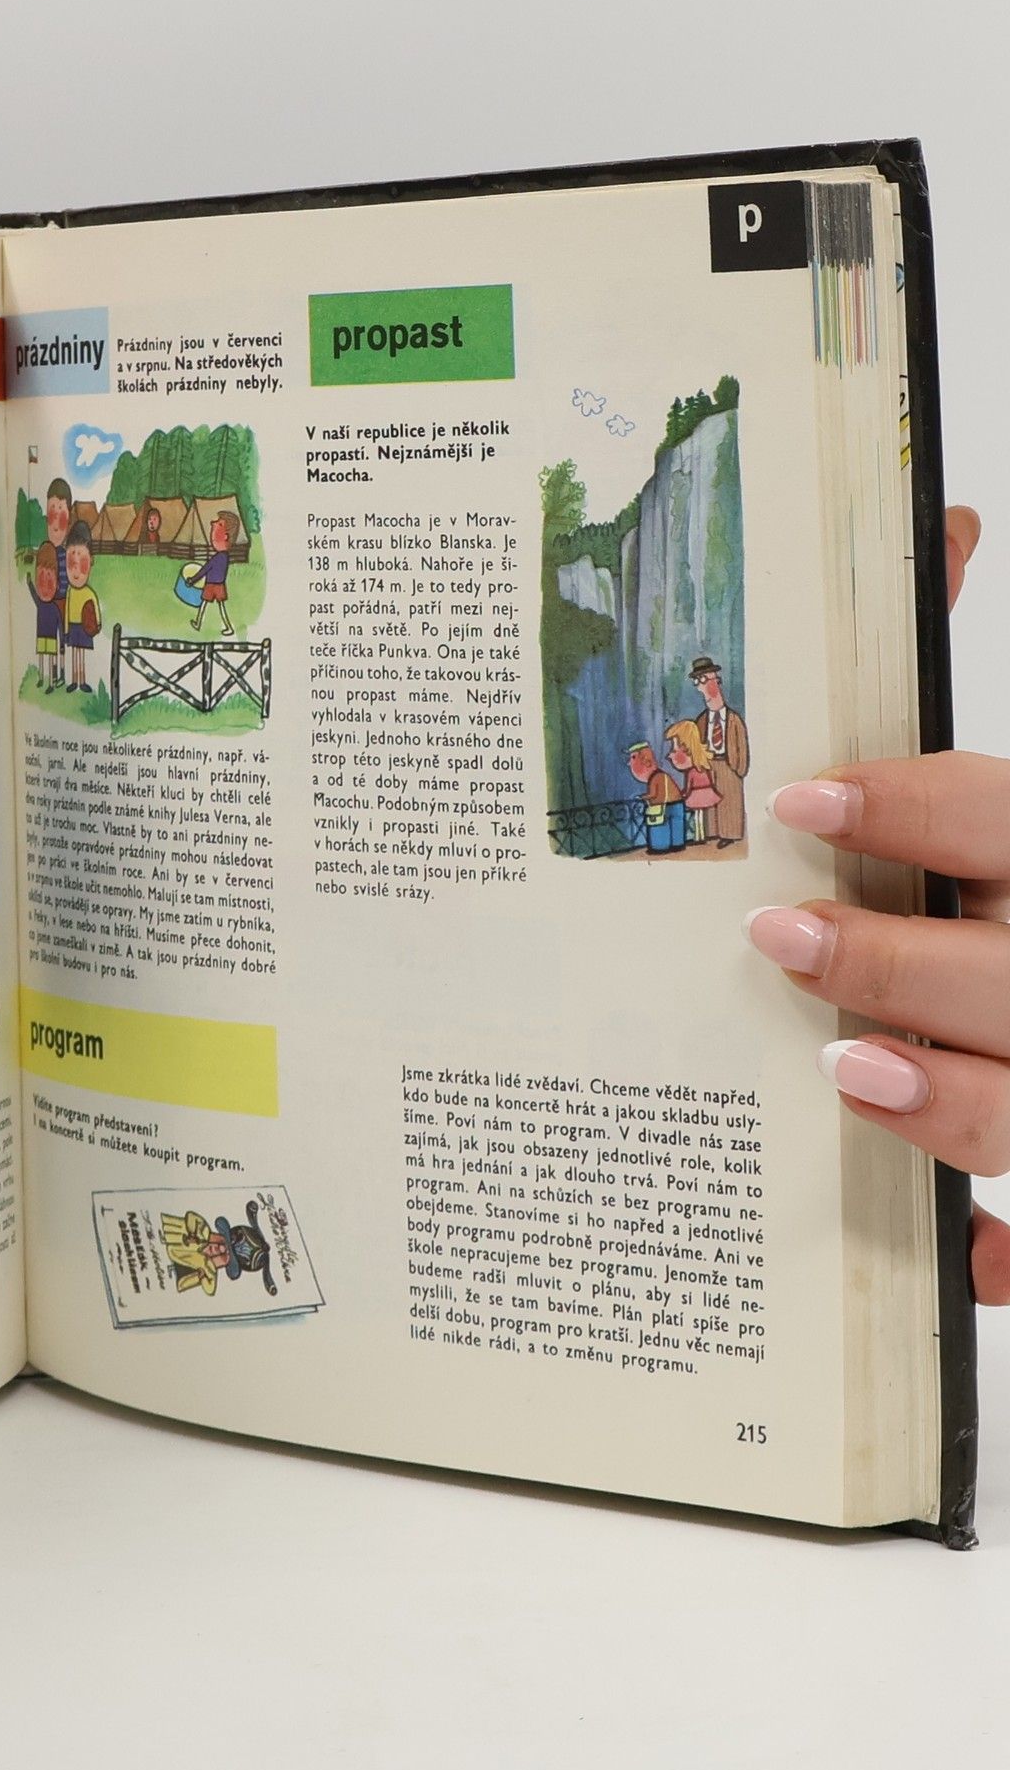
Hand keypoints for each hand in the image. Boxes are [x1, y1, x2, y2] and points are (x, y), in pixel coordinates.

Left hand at [744, 507, 1009, 1300]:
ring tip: (837, 1065)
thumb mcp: (998, 807)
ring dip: (944, 1099)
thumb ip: (951, 702)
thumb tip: (942, 514)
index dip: (922, 810)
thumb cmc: (1002, 894)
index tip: (803, 799)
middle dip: (904, 961)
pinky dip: (1004, 1252)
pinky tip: (962, 1255)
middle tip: (781, 936)